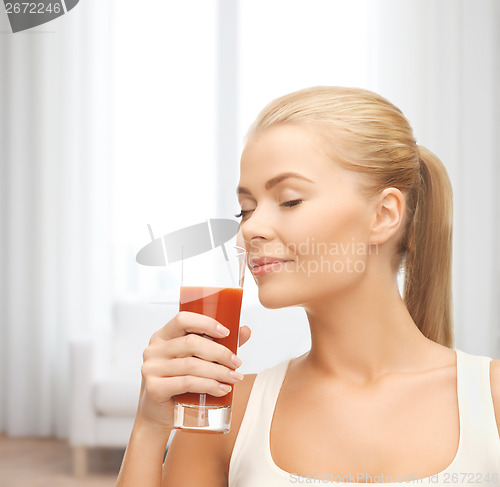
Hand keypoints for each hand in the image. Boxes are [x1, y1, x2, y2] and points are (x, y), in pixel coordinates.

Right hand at [136, 311, 250, 430]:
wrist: (160, 415)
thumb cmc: (179, 383)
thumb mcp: (196, 359)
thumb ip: (218, 344)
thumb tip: (245, 330)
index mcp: (163, 336)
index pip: (182, 319)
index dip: (206, 323)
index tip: (226, 332)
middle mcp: (154, 349)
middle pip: (191, 343)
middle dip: (219, 352)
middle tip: (236, 362)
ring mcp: (151, 368)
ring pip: (191, 364)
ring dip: (218, 371)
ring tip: (234, 377)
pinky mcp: (154, 388)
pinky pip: (187, 383)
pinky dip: (209, 385)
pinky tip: (222, 389)